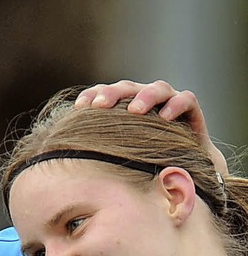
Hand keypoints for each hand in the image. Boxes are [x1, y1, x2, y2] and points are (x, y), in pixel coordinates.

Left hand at [75, 79, 226, 173]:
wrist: (184, 168)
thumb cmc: (144, 162)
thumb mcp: (118, 156)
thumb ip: (97, 150)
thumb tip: (64, 155)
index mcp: (123, 106)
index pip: (104, 93)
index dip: (91, 95)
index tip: (79, 107)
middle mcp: (144, 98)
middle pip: (127, 87)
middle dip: (112, 94)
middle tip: (100, 105)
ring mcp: (168, 101)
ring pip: (157, 88)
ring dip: (145, 97)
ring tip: (134, 110)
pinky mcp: (190, 110)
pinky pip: (185, 100)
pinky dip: (175, 106)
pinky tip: (165, 117)